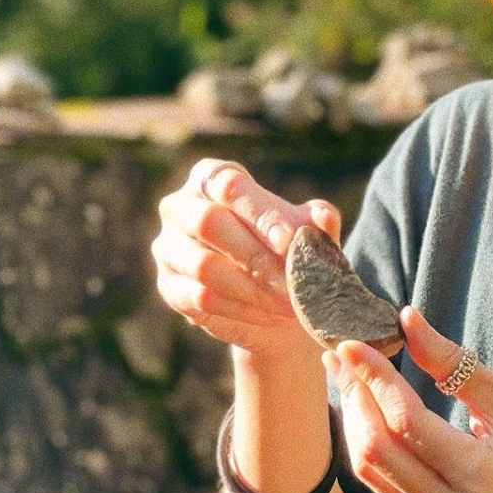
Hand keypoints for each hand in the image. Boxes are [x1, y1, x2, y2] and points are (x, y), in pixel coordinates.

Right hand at [152, 158, 341, 362]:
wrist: (272, 300)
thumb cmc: (286, 250)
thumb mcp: (308, 232)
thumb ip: (317, 221)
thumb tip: (324, 217)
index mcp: (211, 177)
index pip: (230, 185)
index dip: (260, 213)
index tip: (289, 240)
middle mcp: (180, 206)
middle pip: (209, 222)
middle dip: (256, 254)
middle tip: (292, 281)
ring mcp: (168, 246)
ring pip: (204, 265)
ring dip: (251, 287)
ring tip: (287, 303)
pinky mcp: (169, 285)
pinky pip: (200, 297)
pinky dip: (240, 309)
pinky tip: (267, 314)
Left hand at [325, 308, 492, 492]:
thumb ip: (453, 362)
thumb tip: (407, 320)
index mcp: (479, 478)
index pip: (406, 423)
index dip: (374, 378)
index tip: (351, 343)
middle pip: (377, 451)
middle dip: (356, 398)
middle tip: (345, 355)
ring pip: (374, 473)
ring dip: (357, 421)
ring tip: (349, 376)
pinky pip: (389, 488)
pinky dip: (374, 446)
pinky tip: (368, 411)